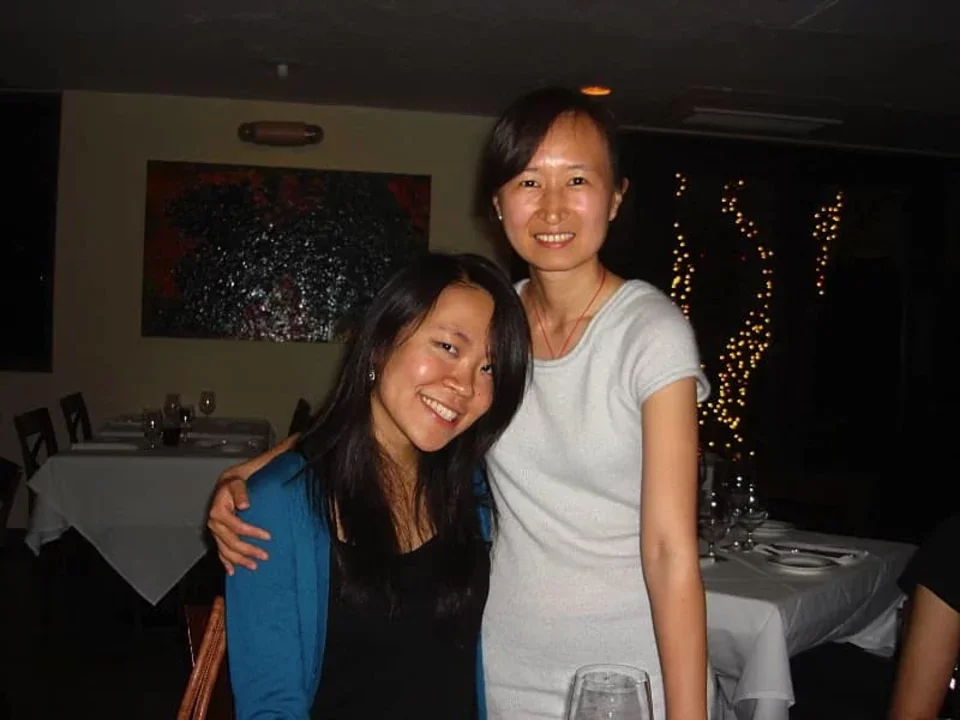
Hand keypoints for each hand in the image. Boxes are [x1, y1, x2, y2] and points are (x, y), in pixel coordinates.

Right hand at [207, 460, 270, 574]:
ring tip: (254, 566)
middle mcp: (214, 522)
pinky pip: (220, 551)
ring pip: (225, 550)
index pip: (237, 526)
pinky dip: (226, 561)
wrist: (227, 481)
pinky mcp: (217, 534)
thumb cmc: (236, 480)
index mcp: (218, 510)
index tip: (268, 537)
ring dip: (239, 560)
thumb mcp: (239, 480)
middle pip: (231, 542)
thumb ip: (241, 491)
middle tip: (265, 556)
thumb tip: (245, 505)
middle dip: (248, 551)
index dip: (252, 533)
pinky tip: (232, 571)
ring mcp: (215, 530)